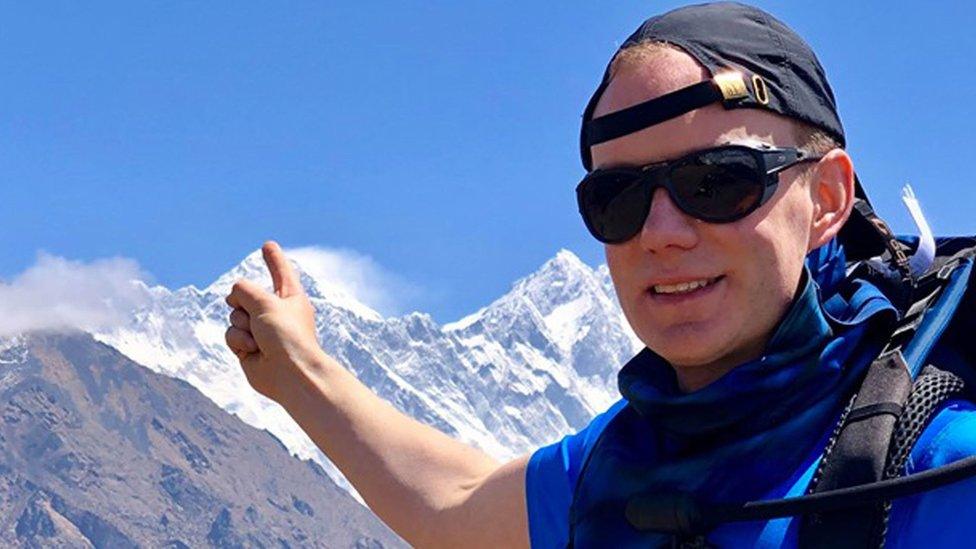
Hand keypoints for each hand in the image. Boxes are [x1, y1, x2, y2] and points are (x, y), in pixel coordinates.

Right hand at [224, 241, 321, 402]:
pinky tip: (253, 351)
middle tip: (259, 317)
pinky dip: (238, 340)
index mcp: (290, 297)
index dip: (273, 258)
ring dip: (242, 324)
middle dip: (244, 303)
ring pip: (234, 315)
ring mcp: (261, 330)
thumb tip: (232, 298)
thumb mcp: (266, 302)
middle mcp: (276, 312)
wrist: (289, 375)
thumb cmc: (287, 336)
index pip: (280, 271)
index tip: (267, 245)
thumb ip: (244, 290)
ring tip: (259, 338)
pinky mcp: (248, 347)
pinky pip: (230, 334)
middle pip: (246, 294)